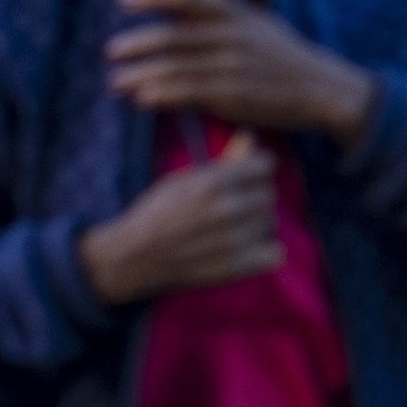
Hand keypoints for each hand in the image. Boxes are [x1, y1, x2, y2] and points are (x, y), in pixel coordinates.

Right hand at [76, 142, 281, 303]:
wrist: (132, 257)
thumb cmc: (155, 214)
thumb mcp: (184, 180)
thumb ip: (223, 162)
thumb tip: (250, 137)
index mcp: (212, 183)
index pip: (265, 166)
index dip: (257, 170)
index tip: (249, 177)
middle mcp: (226, 210)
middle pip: (269, 195)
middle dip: (256, 197)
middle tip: (238, 206)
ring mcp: (232, 241)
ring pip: (271, 223)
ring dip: (257, 225)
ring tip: (236, 229)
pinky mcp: (234, 268)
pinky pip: (274, 255)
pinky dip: (264, 253)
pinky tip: (248, 250)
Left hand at [107, 0, 378, 147]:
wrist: (326, 90)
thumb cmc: (288, 57)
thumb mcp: (260, 22)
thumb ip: (228, 3)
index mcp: (238, 15)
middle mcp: (234, 36)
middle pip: (176, 36)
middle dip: (138, 43)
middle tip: (111, 50)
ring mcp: (235, 66)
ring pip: (177, 68)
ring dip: (142, 74)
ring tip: (116, 81)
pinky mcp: (236, 95)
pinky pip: (191, 93)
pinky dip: (164, 94)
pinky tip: (142, 98)